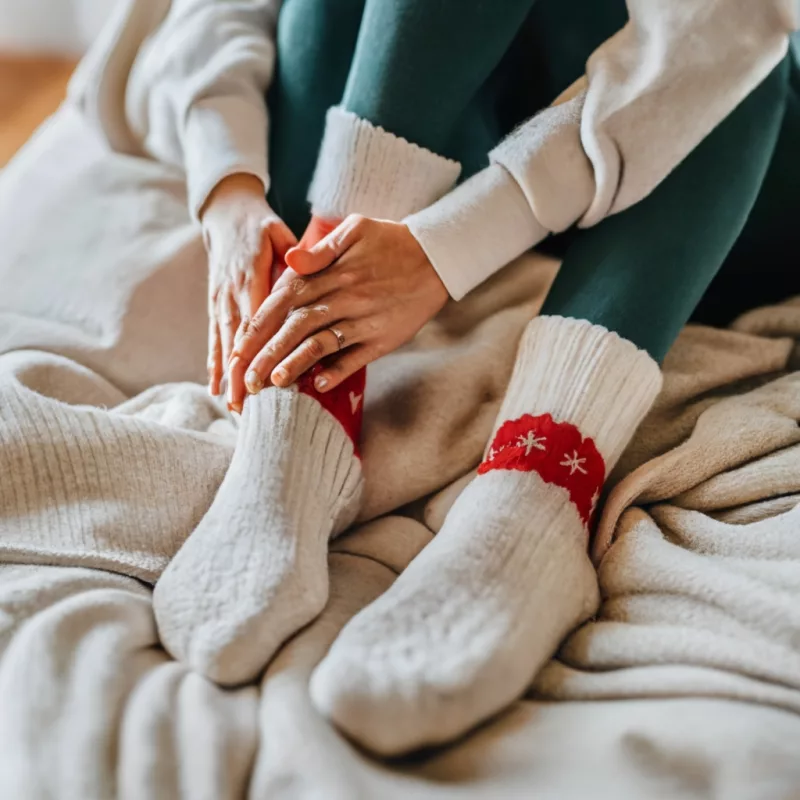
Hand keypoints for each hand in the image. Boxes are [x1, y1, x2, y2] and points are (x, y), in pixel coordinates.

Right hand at [201, 173, 295, 397]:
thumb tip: (304, 268)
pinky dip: (214, 364)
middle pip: (236, 340)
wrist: (224, 214)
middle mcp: (232, 294)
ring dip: (227, 377)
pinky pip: (213, 339)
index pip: (256, 320)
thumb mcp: (278, 233)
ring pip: (222, 344)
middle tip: (246, 406)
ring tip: (233, 407)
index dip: (258, 350)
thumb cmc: (259, 225)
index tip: (263, 376)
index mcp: (250, 277)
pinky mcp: (214, 305)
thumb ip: (292, 254)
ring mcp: (220, 301)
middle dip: (239, 375)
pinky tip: (216, 389)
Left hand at [228, 215, 448, 395]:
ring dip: (296, 364)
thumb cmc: (391, 242)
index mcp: (332, 273)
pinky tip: (319, 385)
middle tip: (246, 377)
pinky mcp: (384, 338)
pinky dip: (338, 371)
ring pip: (322, 344)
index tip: (239, 345)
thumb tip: (288, 260)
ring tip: (273, 383)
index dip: (260, 323)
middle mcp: (345, 298)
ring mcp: (364, 320)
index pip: (285, 299)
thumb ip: (321, 249)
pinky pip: (357, 357)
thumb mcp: (356, 229)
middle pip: (296, 327)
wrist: (436, 258)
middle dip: (267, 352)